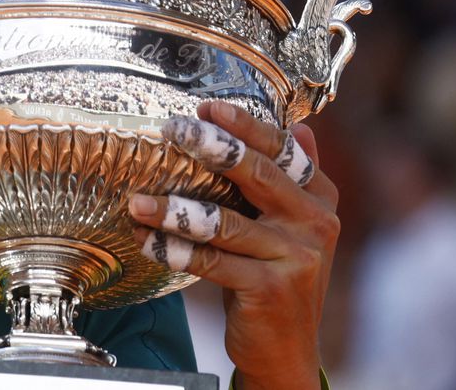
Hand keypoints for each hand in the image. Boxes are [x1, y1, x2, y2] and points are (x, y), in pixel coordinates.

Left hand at [128, 101, 337, 389]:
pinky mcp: (271, 289)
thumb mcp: (289, 225)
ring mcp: (296, 257)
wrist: (286, 348)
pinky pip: (212, 262)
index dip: (243, 126)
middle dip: (211, 148)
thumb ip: (291, 178)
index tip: (205, 108)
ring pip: (224, 222)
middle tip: (172, 130)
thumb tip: (300, 126)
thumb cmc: (273, 274)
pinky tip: (145, 241)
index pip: (281, 150)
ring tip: (137, 201)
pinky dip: (174, 251)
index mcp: (319, 197)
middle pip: (256, 174)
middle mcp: (315, 222)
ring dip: (174, 210)